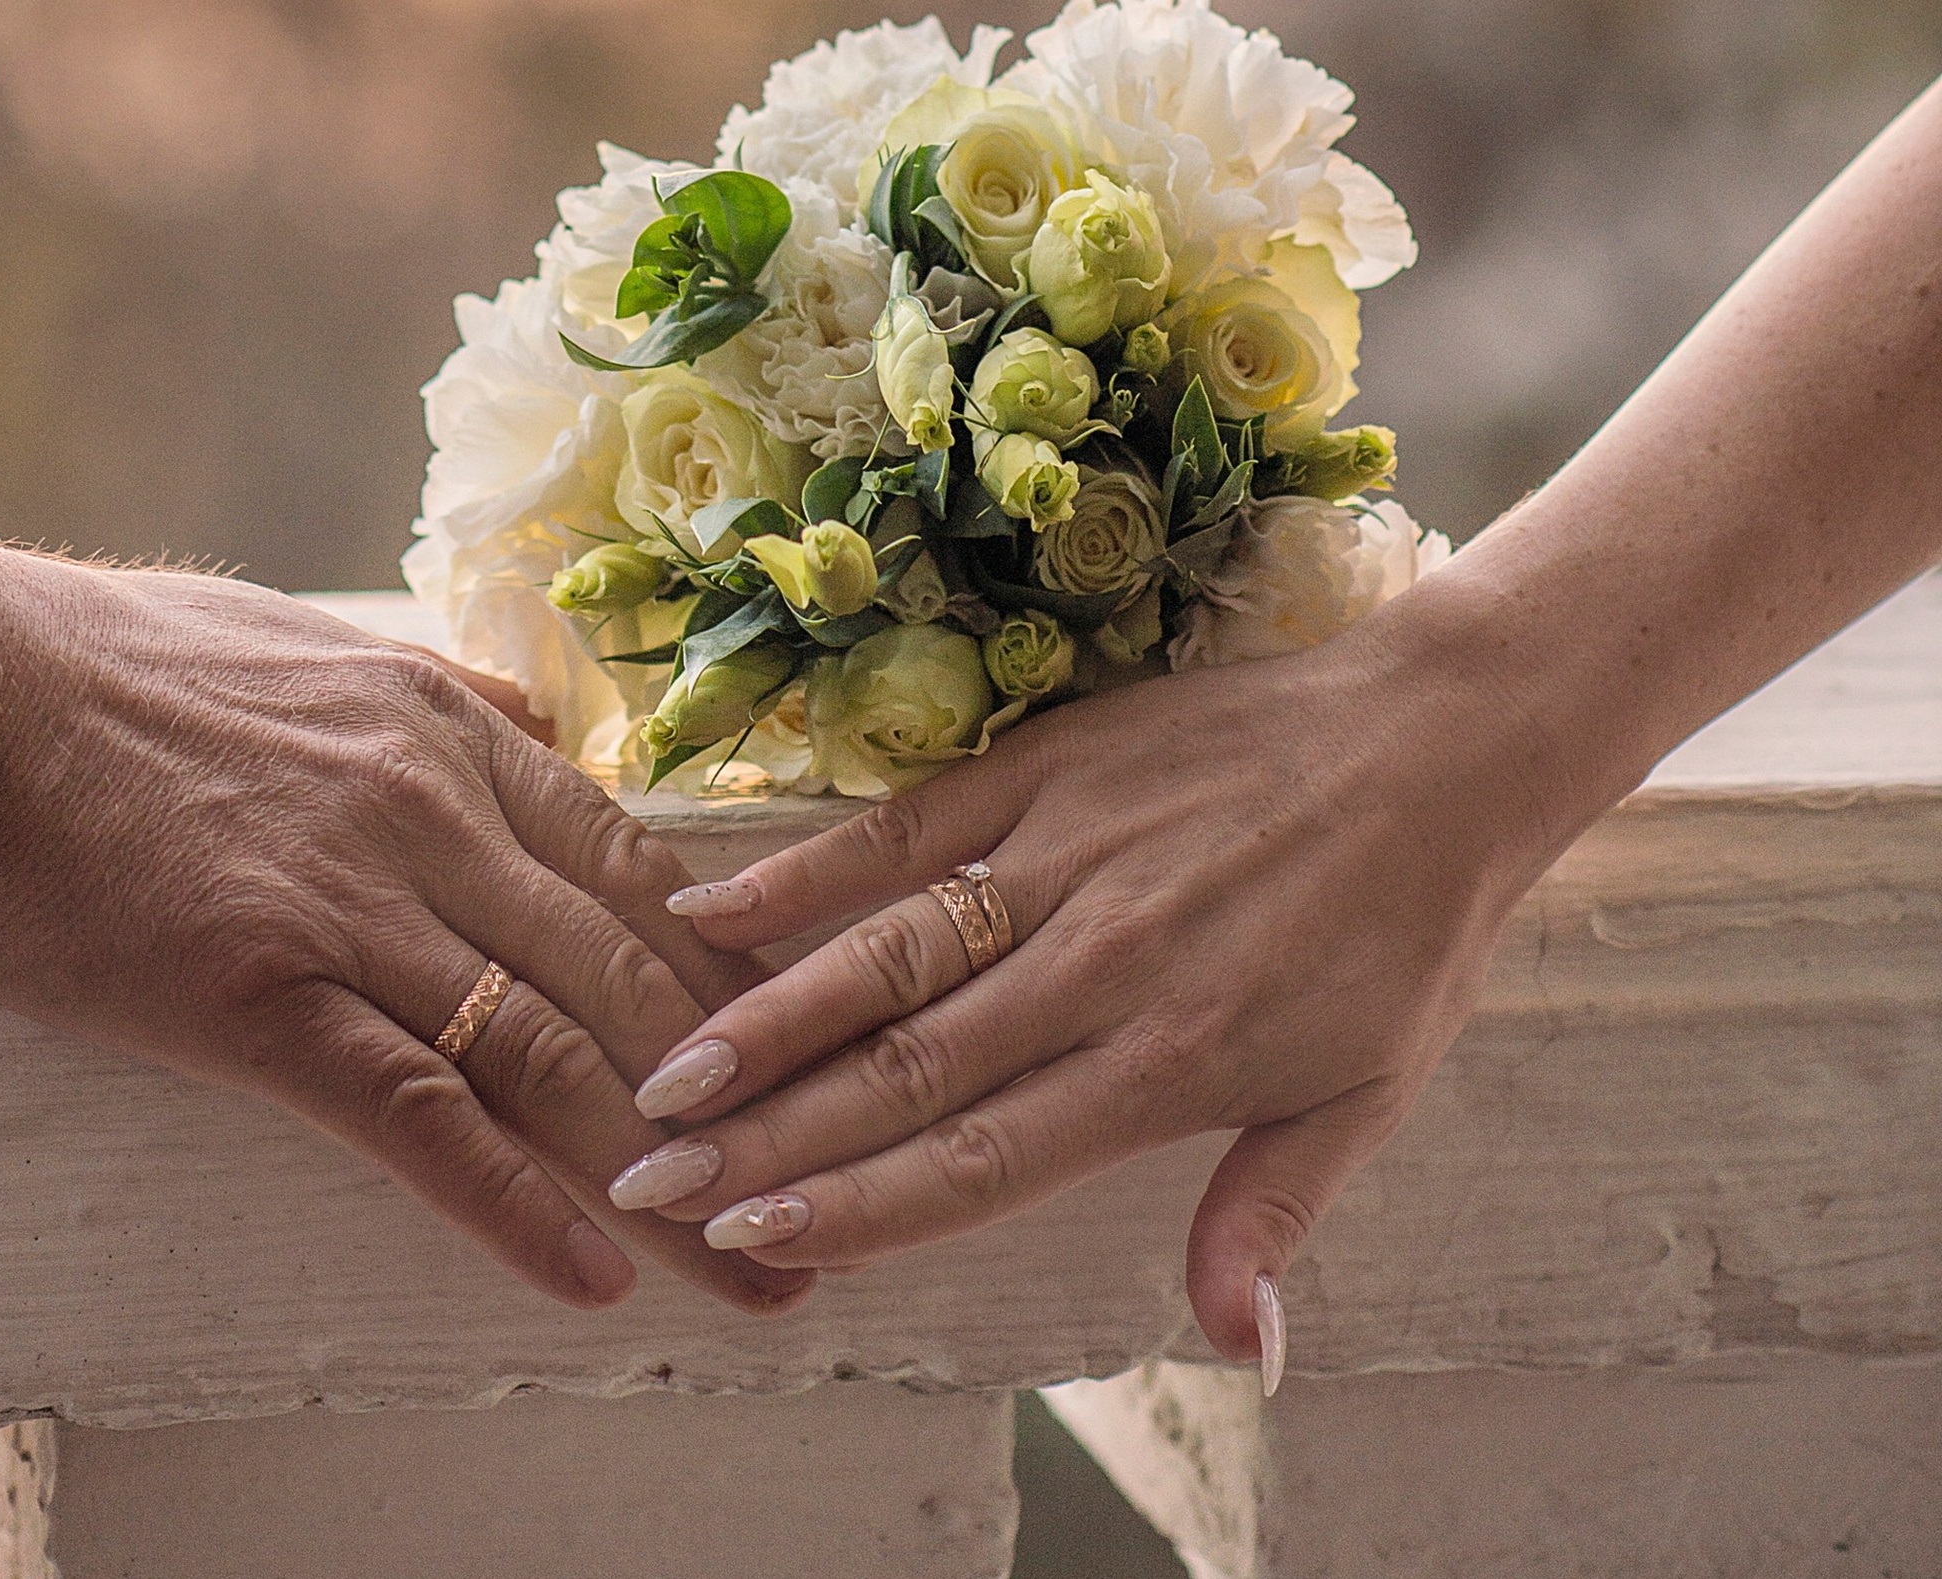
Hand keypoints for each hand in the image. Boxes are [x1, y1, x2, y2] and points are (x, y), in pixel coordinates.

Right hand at [0, 544, 809, 1318]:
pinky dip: (516, 1198)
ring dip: (678, 1170)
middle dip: (752, 1091)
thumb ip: (424, 699)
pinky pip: (419, 1108)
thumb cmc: (95, 666)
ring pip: (556, 1048)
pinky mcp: (258, 987)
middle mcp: (429, 807)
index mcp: (440, 727)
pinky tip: (595, 1272)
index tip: (815, 1053)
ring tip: (771, 1270)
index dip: (733, 973)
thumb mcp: (301, 646)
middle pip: (627, 971)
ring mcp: (351, 898)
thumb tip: (518, 731)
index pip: (631, 866)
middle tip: (848, 1188)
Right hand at [601, 583, 1565, 1361]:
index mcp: (1164, 1061)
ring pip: (887, 951)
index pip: (977, 1156)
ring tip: (667, 1071)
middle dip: (768, 1134)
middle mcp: (1095, 964)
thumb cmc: (1404, 933)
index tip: (753, 1240)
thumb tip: (1233, 1346)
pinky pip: (908, 827)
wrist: (1438, 744)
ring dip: (766, 1014)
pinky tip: (719, 901)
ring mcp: (1063, 855)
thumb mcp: (1364, 1095)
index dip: (857, 1205)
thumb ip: (1270, 1213)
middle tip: (653, 1177)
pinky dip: (810, 866)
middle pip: (903, 1067)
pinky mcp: (1049, 765)